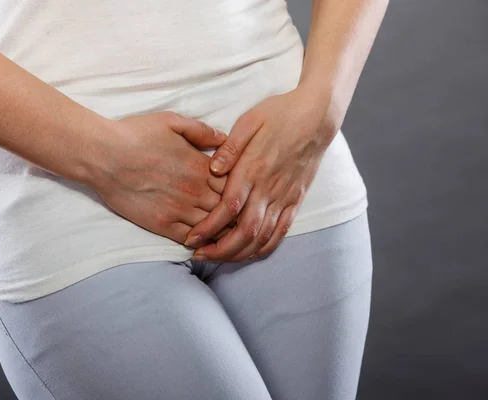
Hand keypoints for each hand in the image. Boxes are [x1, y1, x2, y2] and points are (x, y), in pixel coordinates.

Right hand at [90, 111, 235, 244]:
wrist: (104, 155)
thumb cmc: (135, 134)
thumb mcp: (172, 121)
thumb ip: (201, 131)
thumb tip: (224, 138)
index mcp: (201, 166)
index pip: (236, 185)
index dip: (241, 190)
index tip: (242, 192)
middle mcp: (195, 190)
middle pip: (229, 209)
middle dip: (237, 213)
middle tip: (241, 217)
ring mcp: (179, 209)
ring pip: (213, 227)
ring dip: (222, 230)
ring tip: (228, 232)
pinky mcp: (162, 224)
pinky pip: (190, 239)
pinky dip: (201, 242)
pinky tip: (203, 241)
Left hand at [183, 85, 337, 261]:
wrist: (318, 117)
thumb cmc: (280, 115)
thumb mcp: (249, 121)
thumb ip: (230, 147)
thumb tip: (211, 169)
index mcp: (253, 169)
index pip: (228, 208)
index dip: (208, 227)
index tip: (191, 238)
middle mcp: (269, 188)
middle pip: (244, 231)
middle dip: (219, 249)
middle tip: (199, 255)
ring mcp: (285, 197)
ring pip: (262, 237)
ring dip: (238, 253)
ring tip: (217, 258)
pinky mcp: (295, 201)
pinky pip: (280, 233)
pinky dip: (263, 248)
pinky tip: (247, 253)